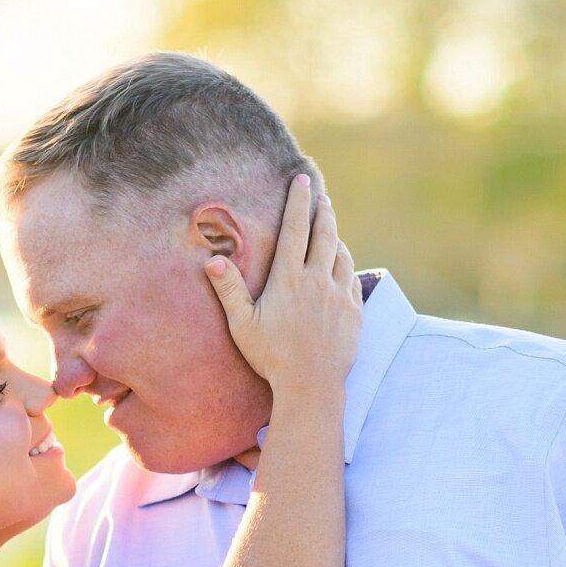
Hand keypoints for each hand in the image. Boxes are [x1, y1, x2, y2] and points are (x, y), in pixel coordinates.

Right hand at [205, 175, 361, 396]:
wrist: (312, 386)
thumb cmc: (272, 357)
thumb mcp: (242, 325)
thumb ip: (229, 290)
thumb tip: (211, 261)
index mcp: (290, 279)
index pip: (295, 229)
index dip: (298, 201)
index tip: (301, 179)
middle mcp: (318, 281)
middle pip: (325, 234)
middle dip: (323, 211)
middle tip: (322, 196)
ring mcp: (339, 295)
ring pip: (341, 254)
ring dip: (336, 237)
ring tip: (331, 228)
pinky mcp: (354, 312)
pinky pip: (352, 278)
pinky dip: (346, 264)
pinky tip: (341, 264)